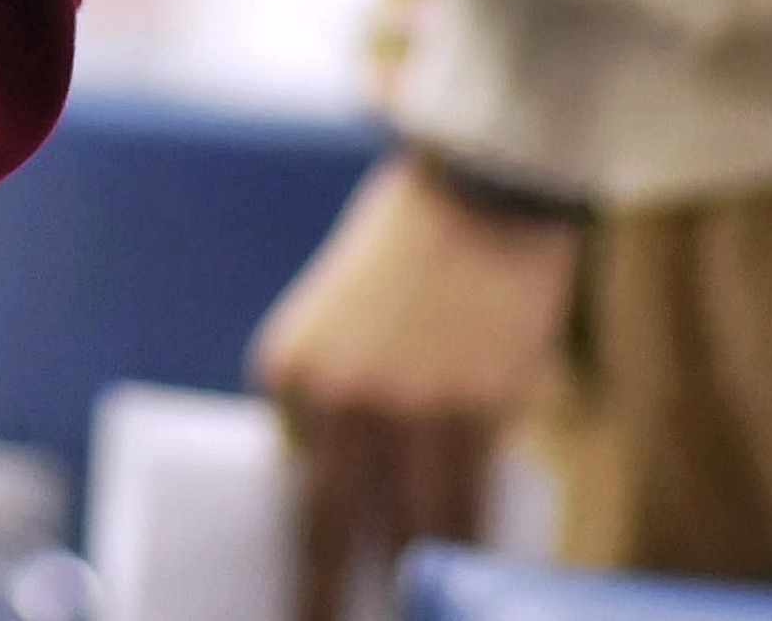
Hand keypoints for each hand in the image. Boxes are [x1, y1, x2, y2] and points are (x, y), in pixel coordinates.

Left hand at [255, 153, 582, 620]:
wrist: (482, 193)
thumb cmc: (412, 264)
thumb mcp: (340, 329)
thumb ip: (337, 409)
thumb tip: (353, 514)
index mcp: (289, 372)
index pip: (290, 500)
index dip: (302, 575)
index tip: (302, 614)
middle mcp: (335, 398)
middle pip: (333, 533)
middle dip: (331, 601)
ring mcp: (407, 409)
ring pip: (411, 534)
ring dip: (412, 583)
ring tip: (409, 607)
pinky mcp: (477, 409)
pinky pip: (472, 509)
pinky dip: (472, 550)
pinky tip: (471, 576)